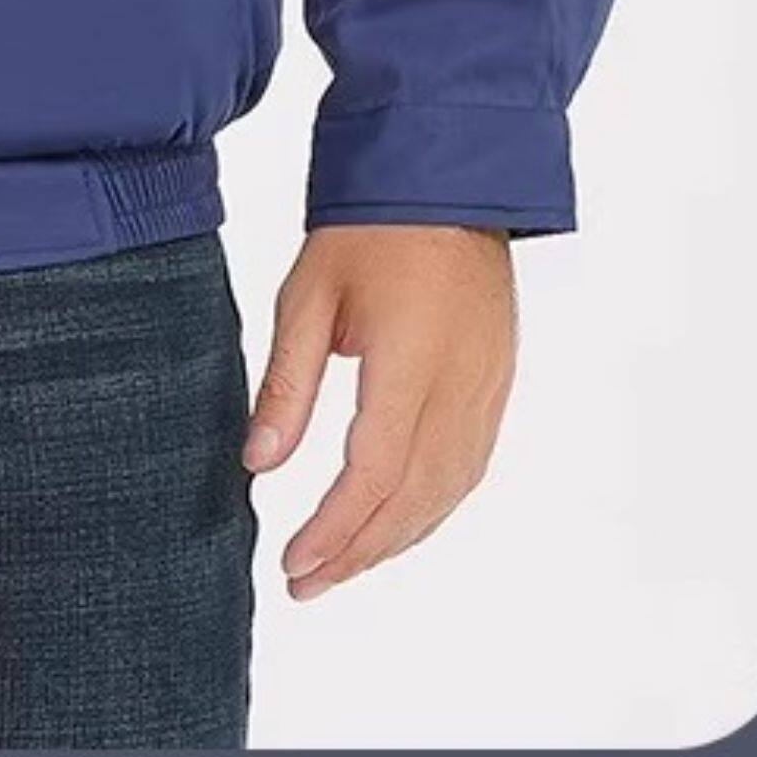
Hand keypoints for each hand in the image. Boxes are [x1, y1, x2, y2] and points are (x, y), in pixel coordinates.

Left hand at [241, 224, 516, 599]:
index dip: (333, 532)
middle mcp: (460, 387)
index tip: (293, 564)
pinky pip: (468, 467)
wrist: (450, 174)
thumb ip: (287, 385)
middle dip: (358, 552)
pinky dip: (430, 507)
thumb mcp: (309, 294)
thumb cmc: (371, 226)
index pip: (374, 476)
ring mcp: (488, 388)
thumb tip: (258, 464)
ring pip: (448, 492)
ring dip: (395, 539)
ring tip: (342, 564)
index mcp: (410, 364)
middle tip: (306, 583)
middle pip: (414, 500)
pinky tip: (397, 521)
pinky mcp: (498, 382)